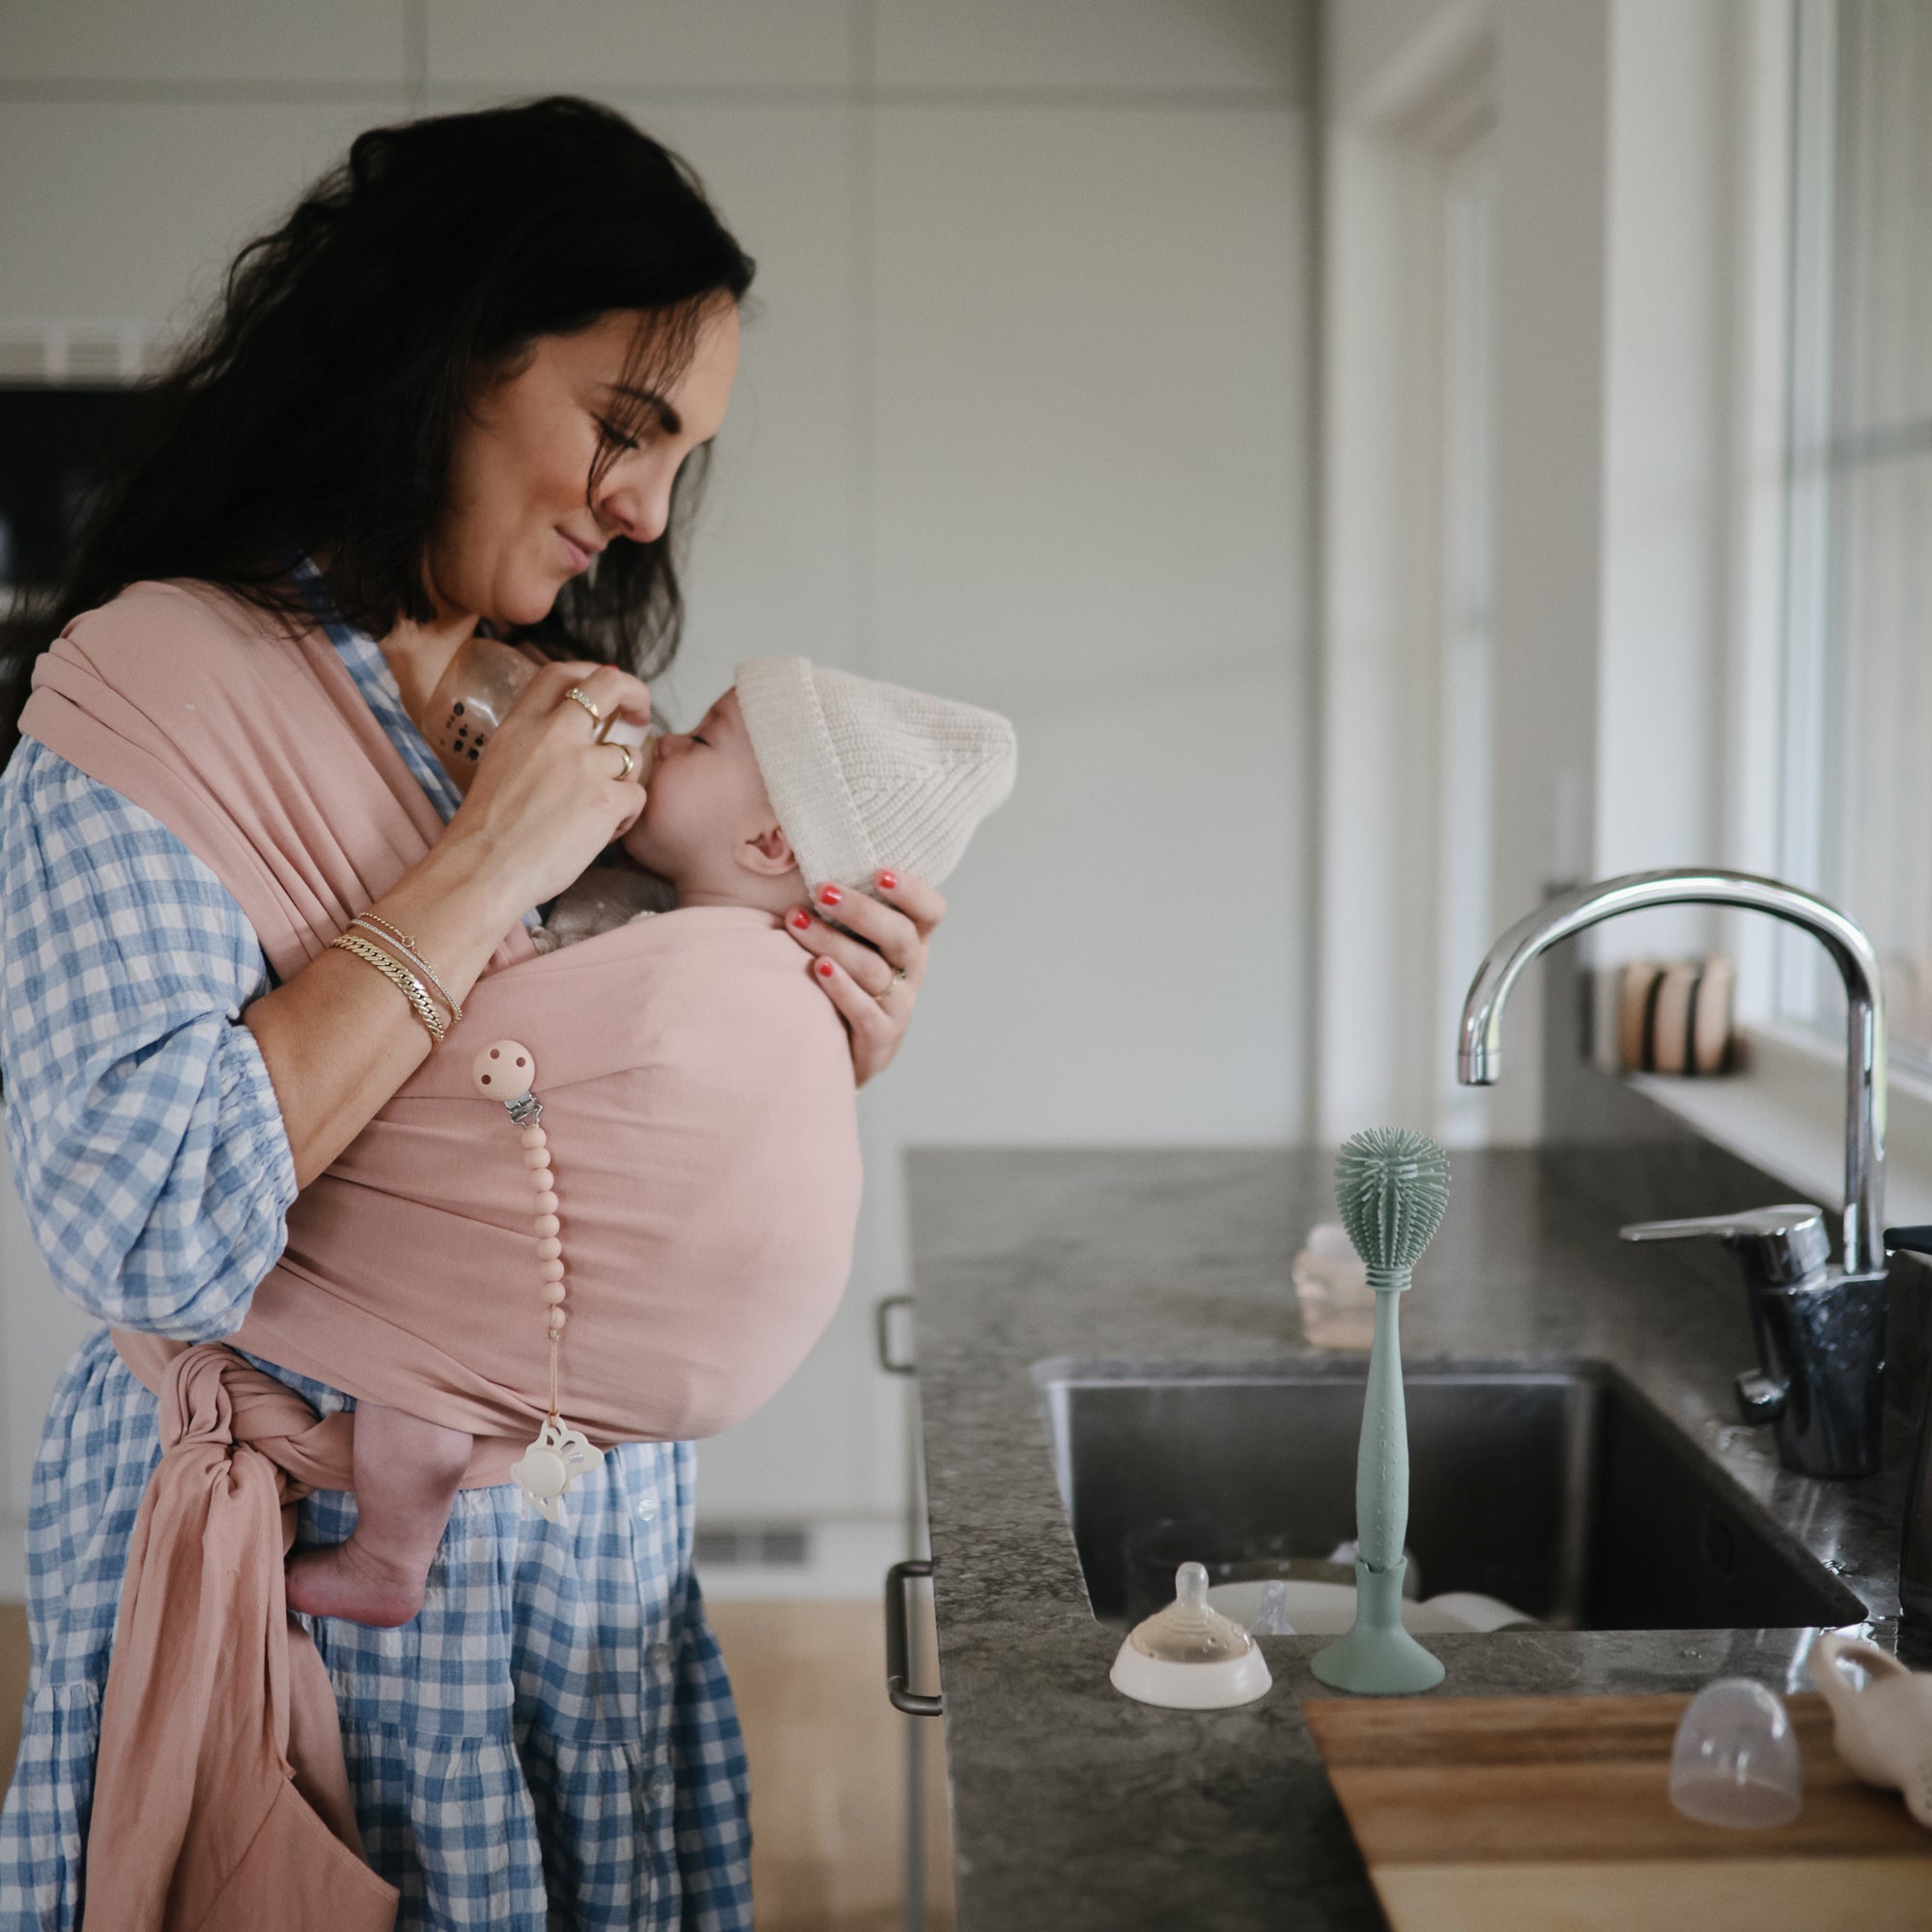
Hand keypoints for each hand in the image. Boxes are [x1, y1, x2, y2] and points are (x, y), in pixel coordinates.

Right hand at [442, 660, 651, 914]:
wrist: (482, 871)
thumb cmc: (485, 833)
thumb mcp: (498, 767)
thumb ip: (532, 746)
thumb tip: (564, 735)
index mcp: (521, 726)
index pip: (560, 673)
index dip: (591, 673)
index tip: (606, 688)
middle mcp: (553, 735)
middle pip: (609, 685)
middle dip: (635, 691)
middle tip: (640, 713)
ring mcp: (583, 766)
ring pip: (631, 755)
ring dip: (625, 782)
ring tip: (600, 812)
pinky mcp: (605, 800)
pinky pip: (637, 798)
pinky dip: (626, 817)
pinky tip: (600, 835)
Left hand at [783, 871, 944, 1086]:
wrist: (846, 1049)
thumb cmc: (844, 978)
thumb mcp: (856, 942)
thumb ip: (844, 908)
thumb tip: (795, 852)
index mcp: (911, 941)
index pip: (931, 911)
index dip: (912, 891)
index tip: (879, 872)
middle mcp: (911, 970)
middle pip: (900, 936)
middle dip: (861, 910)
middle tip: (823, 890)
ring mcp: (899, 1006)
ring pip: (873, 970)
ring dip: (834, 942)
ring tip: (797, 922)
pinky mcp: (881, 1037)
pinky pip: (864, 1011)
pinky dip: (842, 988)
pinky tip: (818, 968)